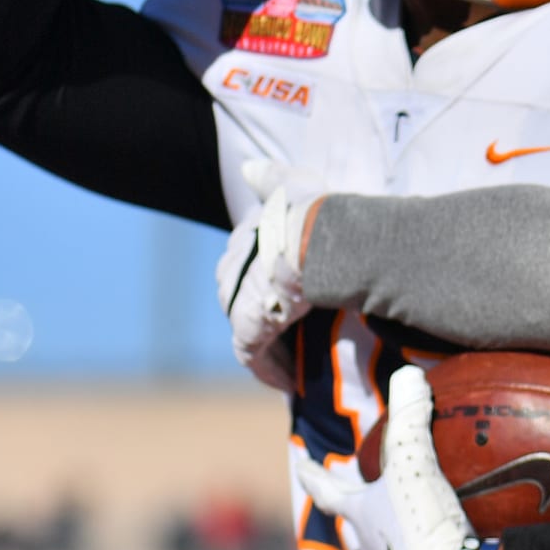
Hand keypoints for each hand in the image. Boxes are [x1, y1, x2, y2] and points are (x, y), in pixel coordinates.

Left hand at [215, 161, 321, 392]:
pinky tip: (292, 382)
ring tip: (299, 359)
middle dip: (267, 314)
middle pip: (245, 297)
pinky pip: (255, 357)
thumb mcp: (293, 182)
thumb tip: (248, 167)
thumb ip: (271, 176)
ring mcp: (237, 302)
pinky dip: (272, 370)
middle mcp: (232, 271)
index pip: (247, 263)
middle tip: (296, 330)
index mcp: (242, 239)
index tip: (289, 292)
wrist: (317, 240)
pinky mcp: (248, 330)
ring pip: (250, 329)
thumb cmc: (313, 210)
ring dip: (272, 344)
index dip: (268, 278)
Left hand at [297, 366, 480, 549]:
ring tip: (406, 514)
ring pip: (386, 546)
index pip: (327, 490)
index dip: (315, 474)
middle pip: (355, 522)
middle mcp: (371, 548)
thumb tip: (408, 374)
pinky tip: (453, 536)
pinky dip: (431, 545)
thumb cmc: (418, 528)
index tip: (300, 464)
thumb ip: (410, 421)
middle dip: (355, 507)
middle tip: (360, 491)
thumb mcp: (413, 467)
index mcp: (358, 517)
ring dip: (390, 530)